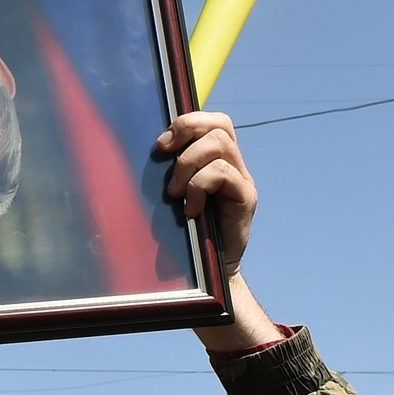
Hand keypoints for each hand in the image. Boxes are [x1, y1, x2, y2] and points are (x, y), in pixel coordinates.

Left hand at [158, 111, 254, 275]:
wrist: (210, 273)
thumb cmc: (187, 234)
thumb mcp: (175, 196)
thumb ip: (171, 172)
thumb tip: (148, 152)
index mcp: (217, 159)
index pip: (213, 121)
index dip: (187, 122)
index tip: (161, 145)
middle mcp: (234, 165)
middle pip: (220, 125)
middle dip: (187, 134)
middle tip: (166, 159)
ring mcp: (242, 181)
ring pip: (220, 145)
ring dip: (189, 165)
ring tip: (176, 193)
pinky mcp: (246, 198)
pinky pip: (223, 174)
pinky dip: (199, 187)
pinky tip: (190, 210)